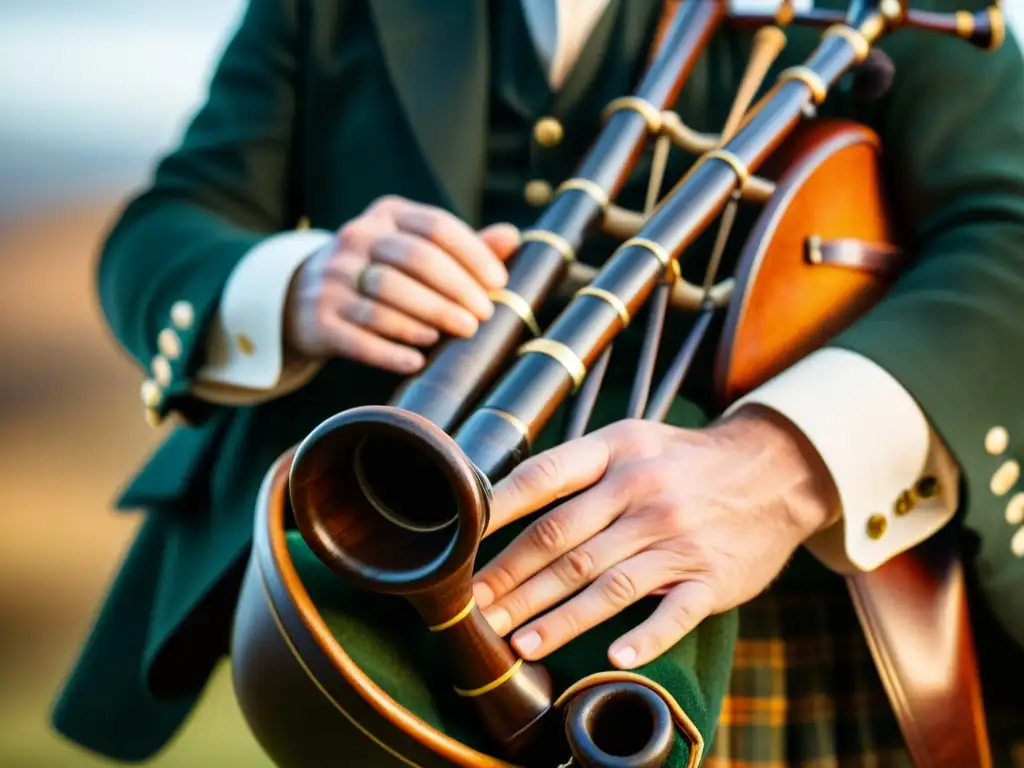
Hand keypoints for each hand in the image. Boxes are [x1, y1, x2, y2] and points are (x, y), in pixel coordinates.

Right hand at [284, 195, 519, 372]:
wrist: (305, 297)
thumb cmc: (381, 271)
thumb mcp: (416, 248)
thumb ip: (462, 246)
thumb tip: (512, 237)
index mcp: (387, 215)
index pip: (436, 226)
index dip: (473, 255)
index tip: (499, 283)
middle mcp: (356, 238)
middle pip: (415, 259)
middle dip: (456, 290)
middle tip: (481, 317)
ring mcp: (332, 277)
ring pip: (386, 296)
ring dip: (428, 317)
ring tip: (457, 333)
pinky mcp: (319, 317)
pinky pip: (358, 336)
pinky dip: (390, 351)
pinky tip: (417, 361)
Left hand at [471, 407, 838, 668]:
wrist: (775, 469)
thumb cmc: (683, 460)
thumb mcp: (632, 440)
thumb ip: (576, 467)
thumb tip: (502, 500)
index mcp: (617, 454)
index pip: (544, 479)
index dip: (497, 513)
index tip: (461, 547)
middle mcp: (643, 493)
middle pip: (564, 542)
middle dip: (512, 581)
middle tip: (476, 610)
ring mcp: (678, 537)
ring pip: (605, 584)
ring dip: (557, 619)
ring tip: (518, 644)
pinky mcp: (710, 577)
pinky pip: (673, 613)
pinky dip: (644, 638)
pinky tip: (613, 659)